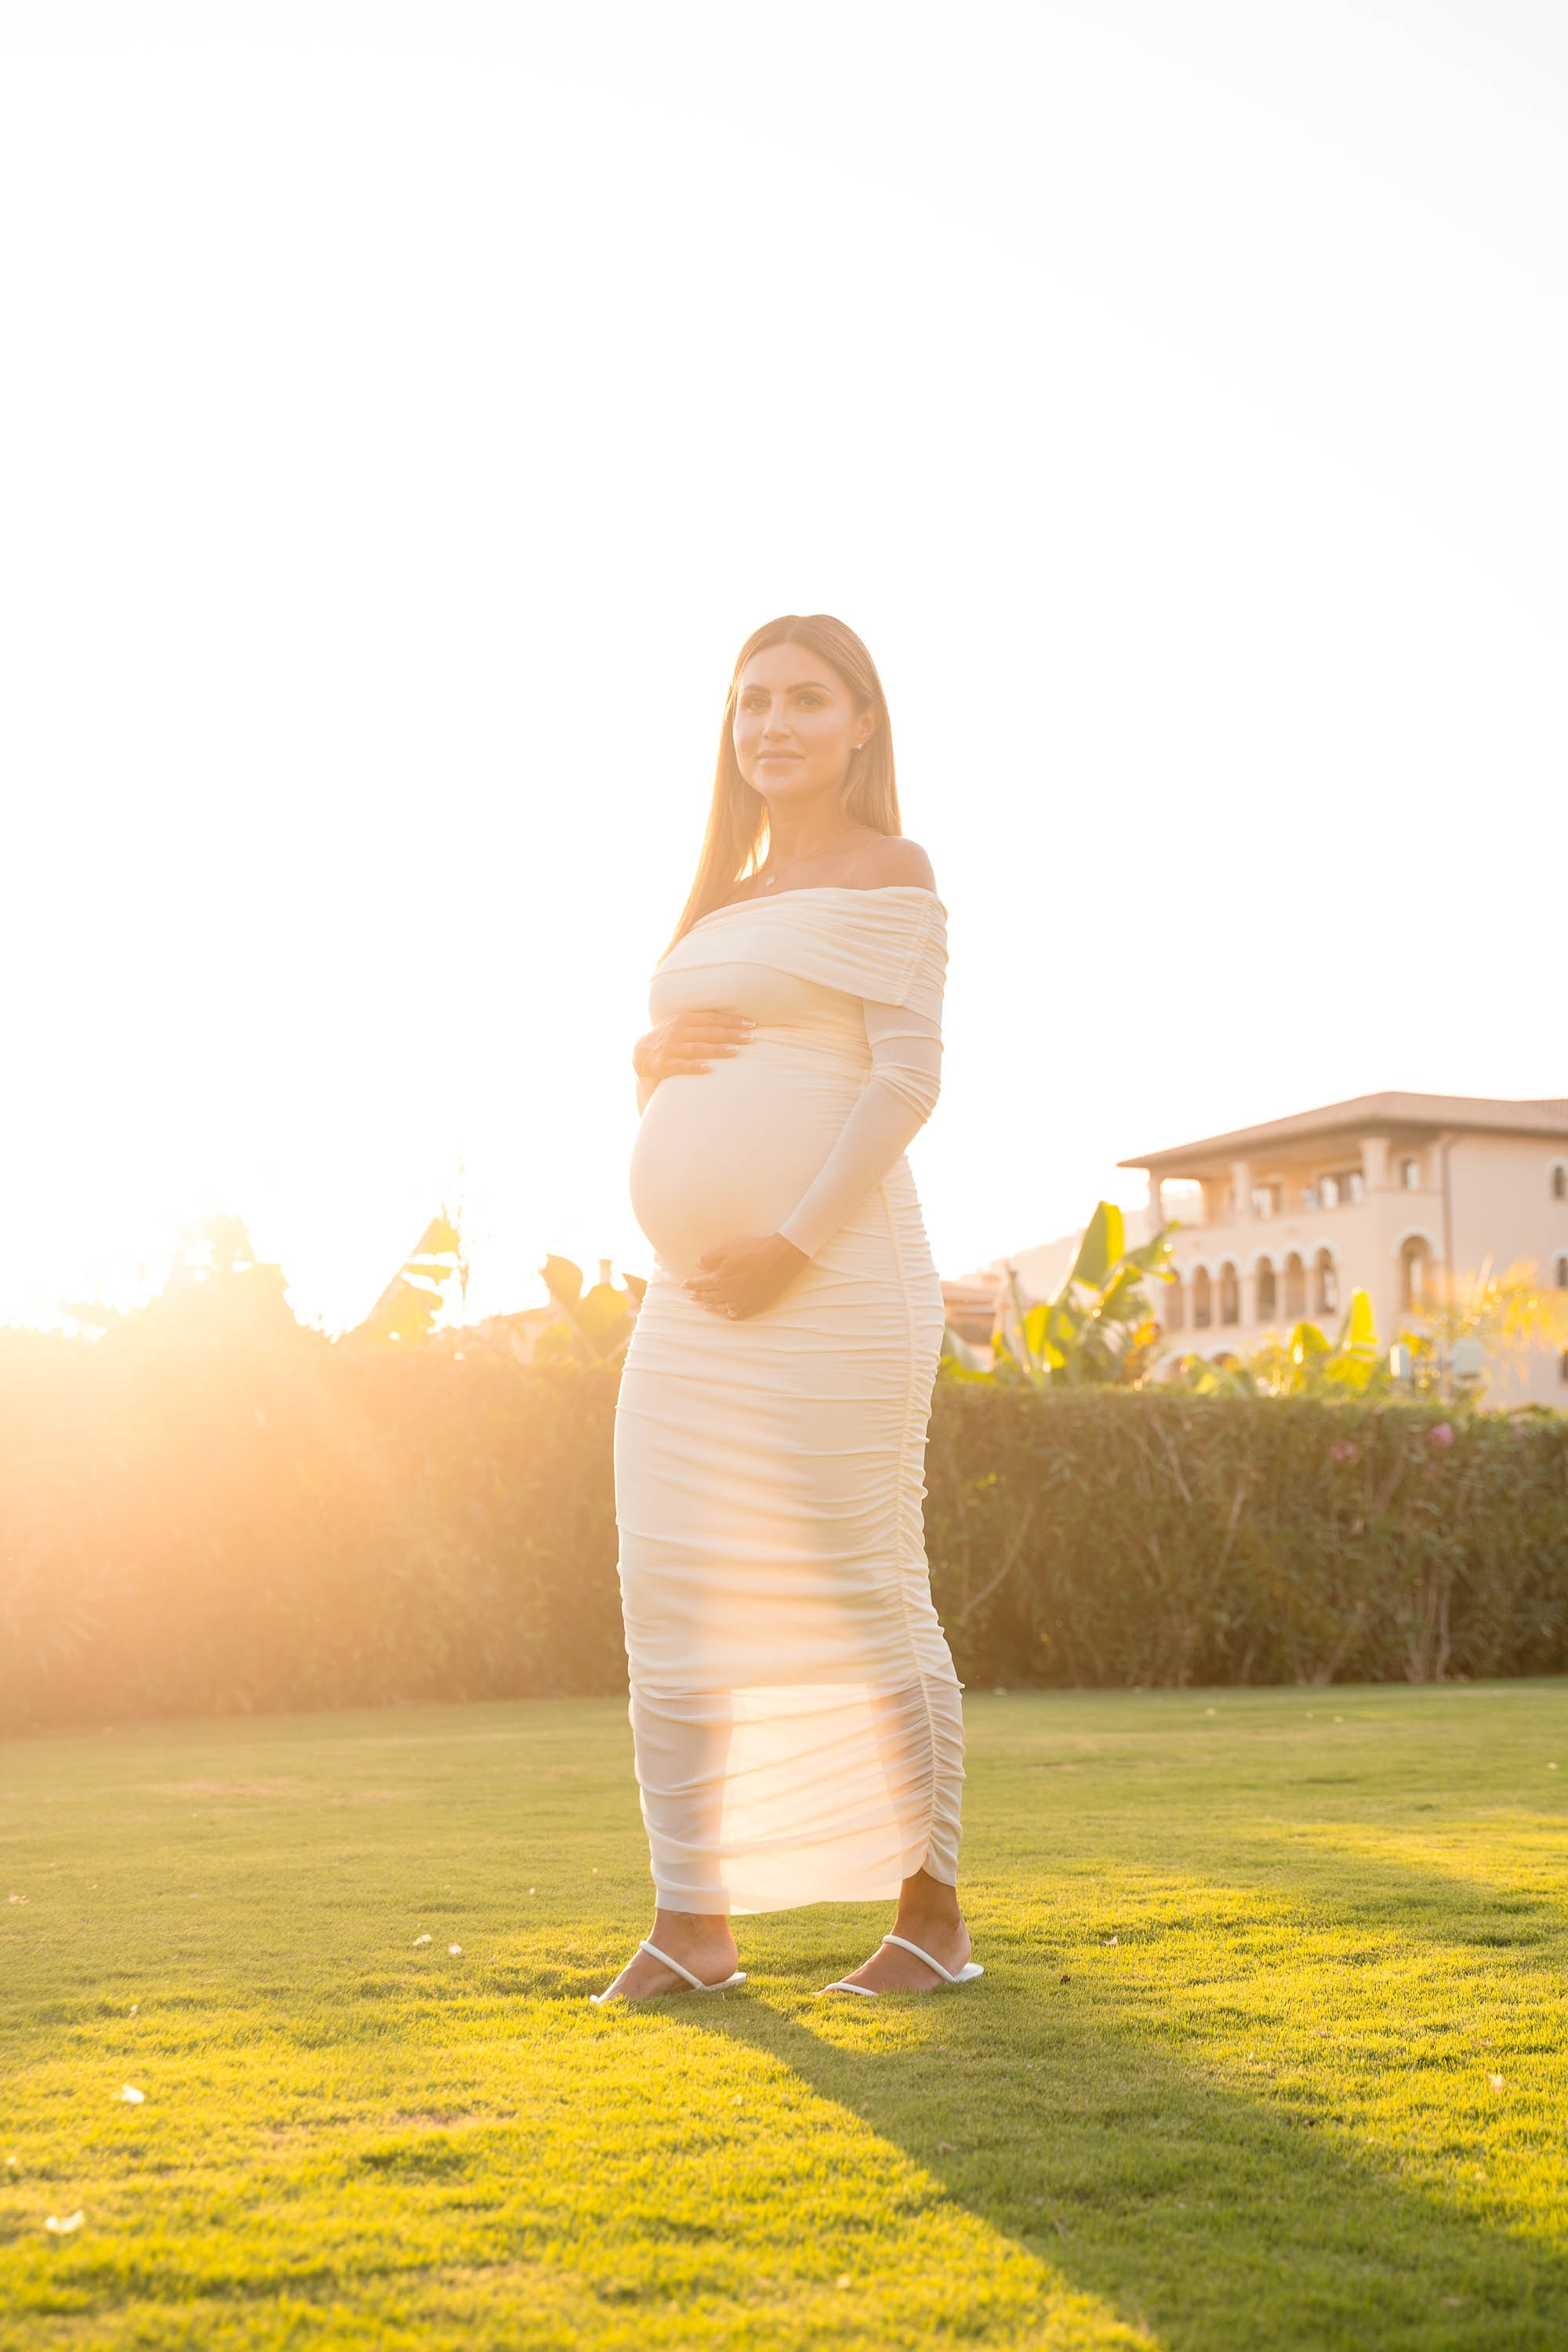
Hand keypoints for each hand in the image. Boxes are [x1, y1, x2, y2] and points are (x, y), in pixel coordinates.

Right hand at [634, 1008, 754, 1090]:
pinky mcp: (662, 1063)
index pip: (712, 1018)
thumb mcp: (682, 1025)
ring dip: (717, 1049)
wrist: (639, 1055)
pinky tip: (709, 1069)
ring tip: (735, 1052)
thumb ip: (702, 1022)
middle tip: (750, 1038)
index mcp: (684, 1018)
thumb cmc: (669, 1039)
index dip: (732, 1020)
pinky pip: (680, 1065)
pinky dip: (695, 1066)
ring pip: (697, 1048)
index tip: (751, 1024)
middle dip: (731, 1034)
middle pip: (708, 1031)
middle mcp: (677, 1030)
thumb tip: (734, 1021)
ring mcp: (669, 1047)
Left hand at [684, 1233, 808, 1318]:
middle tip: (691, 1296)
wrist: (779, 1259)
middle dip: (699, 1296)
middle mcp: (729, 1293)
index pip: (700, 1284)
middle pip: (709, 1296)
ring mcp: (742, 1301)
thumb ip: (709, 1258)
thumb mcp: (727, 1249)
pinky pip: (739, 1314)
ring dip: (711, 1307)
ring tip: (705, 1306)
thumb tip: (699, 1266)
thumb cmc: (753, 1251)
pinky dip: (730, 1315)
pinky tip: (728, 1313)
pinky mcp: (755, 1304)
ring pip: (722, 1307)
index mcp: (720, 1279)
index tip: (684, 1285)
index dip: (690, 1284)